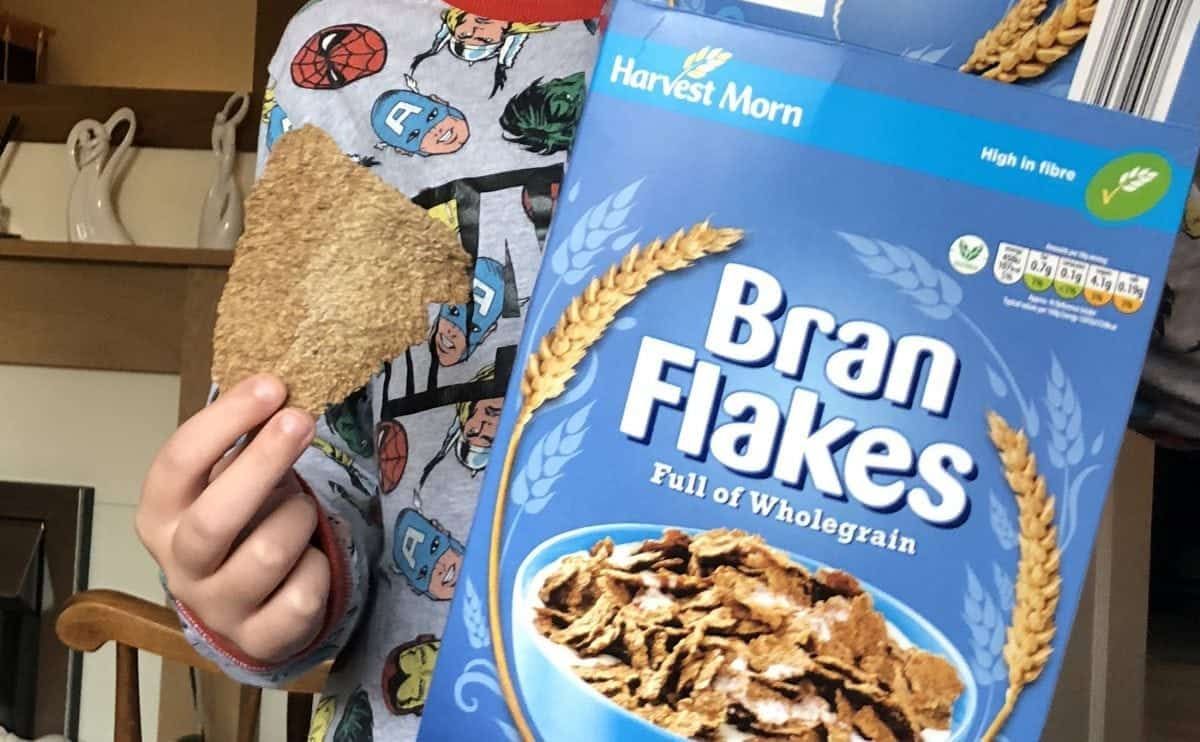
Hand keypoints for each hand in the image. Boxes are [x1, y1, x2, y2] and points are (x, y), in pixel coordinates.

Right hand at [137, 374, 328, 664]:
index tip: (272, 386)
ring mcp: (216, 607)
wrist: (249, 605)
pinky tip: (313, 557)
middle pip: (215, 517)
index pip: (177, 463)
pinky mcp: (258, 640)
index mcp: (160, 515)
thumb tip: (274, 387)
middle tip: (302, 420)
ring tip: (303, 509)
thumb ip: (242, 442)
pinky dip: (320, 566)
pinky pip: (302, 596)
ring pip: (266, 556)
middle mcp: (178, 564)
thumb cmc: (239, 522)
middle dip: (263, 463)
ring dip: (298, 518)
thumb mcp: (228, 480)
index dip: (224, 421)